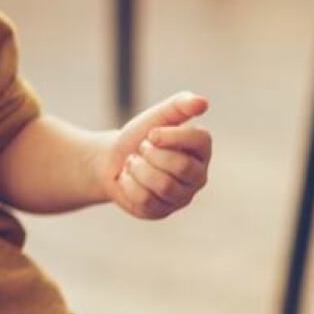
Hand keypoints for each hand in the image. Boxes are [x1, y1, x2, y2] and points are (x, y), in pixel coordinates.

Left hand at [99, 92, 212, 218]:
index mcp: (201, 150)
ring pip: (164, 186)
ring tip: (133, 162)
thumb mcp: (156, 117)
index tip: (151, 133)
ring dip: (138, 169)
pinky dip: (128, 184)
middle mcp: (197, 176)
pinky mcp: (161, 211)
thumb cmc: (139, 137)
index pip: (200, 141)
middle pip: (182, 167)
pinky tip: (128, 179)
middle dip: (152, 154)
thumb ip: (179, 106)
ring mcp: (181, 196)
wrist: (110, 160)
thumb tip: (203, 101)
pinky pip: (145, 200)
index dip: (172, 136)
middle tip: (141, 149)